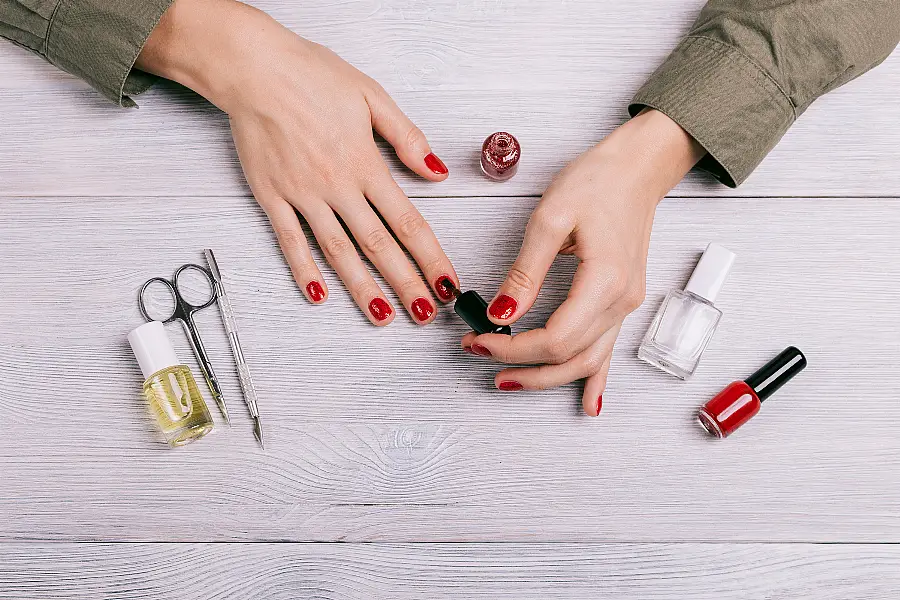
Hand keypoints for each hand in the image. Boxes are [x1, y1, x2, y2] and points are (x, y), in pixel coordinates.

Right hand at [137, 0, 457, 325]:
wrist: (254, 68)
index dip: (431, 257)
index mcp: (366, 163)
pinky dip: (304, 270)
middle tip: (425, 314)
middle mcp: (337, 186)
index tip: (447, 282)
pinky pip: (290, 241)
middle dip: (406, 284)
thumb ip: (407, 139)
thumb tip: (437, 173)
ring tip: (382, 316)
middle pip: (378, 246)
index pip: (408, 222)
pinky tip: (319, 295)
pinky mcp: (272, 197)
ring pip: (338, 252)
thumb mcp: (372, 96)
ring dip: (362, 288)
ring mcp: (303, 195)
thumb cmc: (310, 75)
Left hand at [462, 109, 704, 414]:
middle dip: (522, 366)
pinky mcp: (622, 301)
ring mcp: (626, 305)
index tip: (477, 338)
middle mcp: (621, 301)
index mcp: (605, 282)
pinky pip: (607, 350)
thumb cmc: (598, 182)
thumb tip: (502, 313)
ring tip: (509, 380)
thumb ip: (525, 272)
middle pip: (569, 357)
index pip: (554, 337)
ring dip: (548, 377)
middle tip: (479, 356)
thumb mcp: (551, 217)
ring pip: (587, 360)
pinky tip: (589, 402)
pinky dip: (594, 378)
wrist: (637, 169)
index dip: (511, 347)